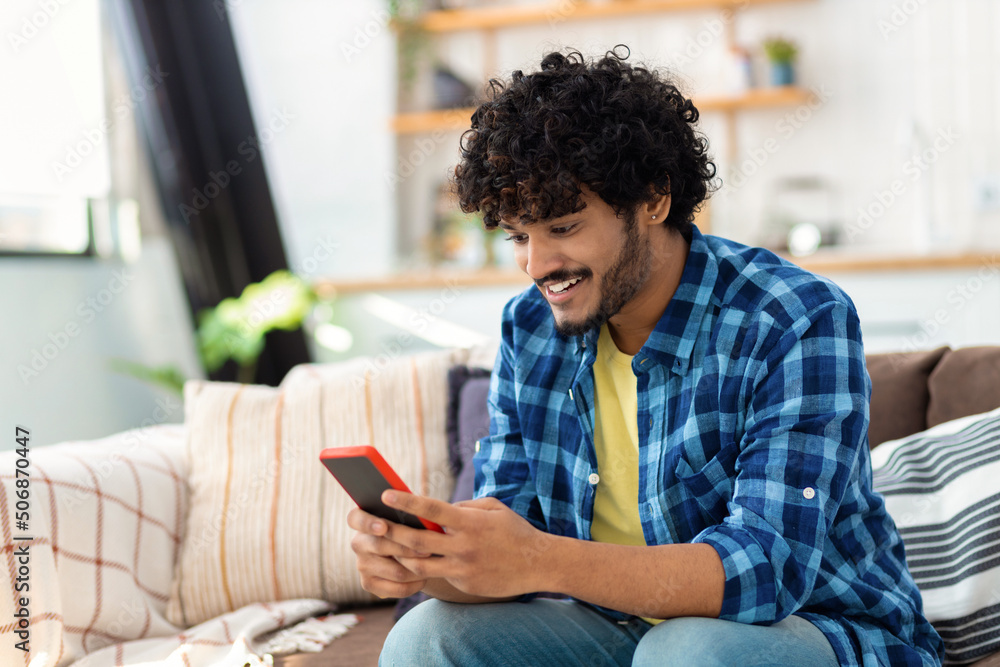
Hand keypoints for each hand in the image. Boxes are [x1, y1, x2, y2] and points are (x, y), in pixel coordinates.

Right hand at [348, 507, 429, 598]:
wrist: (408, 552)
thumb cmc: (409, 525)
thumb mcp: (407, 515)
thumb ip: (408, 511)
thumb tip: (420, 513)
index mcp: (361, 519)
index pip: (355, 518)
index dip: (368, 523)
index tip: (383, 527)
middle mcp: (358, 542)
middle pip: (380, 546)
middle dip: (407, 549)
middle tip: (428, 550)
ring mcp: (362, 565)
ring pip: (394, 571)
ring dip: (417, 569)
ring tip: (432, 563)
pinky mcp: (369, 584)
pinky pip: (396, 588)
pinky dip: (414, 585)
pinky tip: (424, 578)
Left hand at [380, 491, 553, 598]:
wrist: (539, 564)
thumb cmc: (514, 531)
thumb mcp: (493, 508)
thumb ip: (464, 506)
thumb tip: (437, 510)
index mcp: (470, 522)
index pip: (431, 510)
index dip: (406, 501)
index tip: (386, 494)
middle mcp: (464, 546)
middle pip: (417, 541)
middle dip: (392, 532)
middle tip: (373, 524)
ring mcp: (463, 567)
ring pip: (420, 564)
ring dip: (400, 556)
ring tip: (386, 547)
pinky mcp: (464, 584)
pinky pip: (438, 575)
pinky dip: (424, 568)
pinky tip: (412, 561)